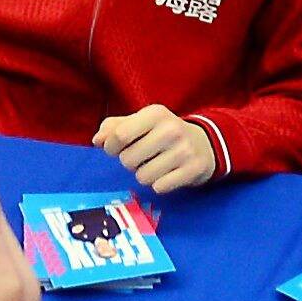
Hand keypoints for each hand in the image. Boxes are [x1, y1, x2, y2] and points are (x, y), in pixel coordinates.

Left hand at [95, 105, 222, 191]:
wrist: (205, 143)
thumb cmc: (163, 133)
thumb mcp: (141, 122)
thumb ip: (114, 127)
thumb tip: (97, 141)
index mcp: (155, 113)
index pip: (119, 135)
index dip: (111, 147)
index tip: (116, 149)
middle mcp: (171, 129)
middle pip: (128, 160)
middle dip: (129, 163)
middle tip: (141, 157)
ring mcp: (184, 150)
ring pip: (143, 177)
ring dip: (144, 175)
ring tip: (155, 165)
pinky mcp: (193, 169)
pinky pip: (160, 187)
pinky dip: (159, 184)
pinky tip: (168, 174)